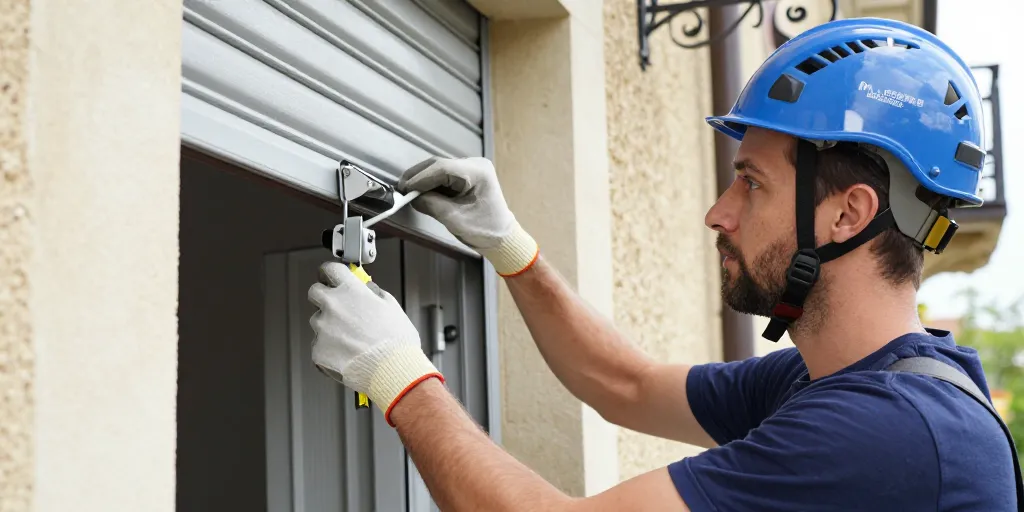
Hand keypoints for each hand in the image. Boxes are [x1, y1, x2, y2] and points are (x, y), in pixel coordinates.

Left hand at [307, 261, 442, 424]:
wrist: (393, 371)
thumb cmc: (397, 342)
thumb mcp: (392, 307)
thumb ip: (374, 293)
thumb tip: (367, 290)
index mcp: (350, 291)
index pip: (329, 269)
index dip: (330, 273)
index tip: (331, 277)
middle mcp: (332, 306)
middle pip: (315, 292)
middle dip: (324, 297)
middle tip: (340, 308)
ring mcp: (323, 329)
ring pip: (319, 321)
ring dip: (330, 327)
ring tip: (352, 340)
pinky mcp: (318, 351)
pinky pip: (320, 346)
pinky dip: (330, 349)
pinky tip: (348, 354)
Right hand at [397, 156, 538, 276]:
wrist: (502, 238)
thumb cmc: (486, 230)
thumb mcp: (454, 219)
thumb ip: (431, 204)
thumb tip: (412, 197)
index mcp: (478, 173)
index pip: (441, 168)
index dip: (420, 178)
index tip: (405, 188)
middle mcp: (475, 165)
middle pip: (438, 165)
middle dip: (418, 177)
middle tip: (401, 189)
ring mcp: (471, 170)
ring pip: (439, 169)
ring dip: (423, 180)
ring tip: (407, 192)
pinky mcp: (467, 177)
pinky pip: (444, 176)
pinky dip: (431, 184)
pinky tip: (420, 192)